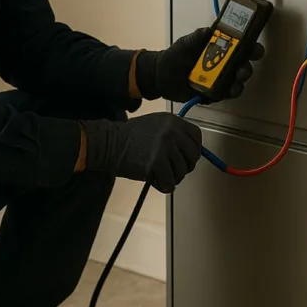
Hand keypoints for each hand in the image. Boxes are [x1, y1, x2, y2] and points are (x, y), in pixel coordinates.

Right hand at [80, 113, 202, 193]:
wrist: (110, 143)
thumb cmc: (128, 136)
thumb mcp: (155, 125)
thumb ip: (172, 133)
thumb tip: (187, 149)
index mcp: (173, 121)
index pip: (196, 136)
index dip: (195, 149)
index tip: (188, 157)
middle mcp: (172, 132)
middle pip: (193, 155)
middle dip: (186, 166)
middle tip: (176, 170)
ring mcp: (165, 147)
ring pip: (182, 170)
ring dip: (174, 177)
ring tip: (163, 176)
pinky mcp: (157, 163)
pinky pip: (170, 181)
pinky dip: (165, 186)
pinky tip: (158, 182)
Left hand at [135, 27, 264, 102]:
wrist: (160, 75)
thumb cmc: (176, 55)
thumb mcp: (186, 42)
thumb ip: (197, 36)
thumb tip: (209, 31)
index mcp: (220, 49)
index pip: (241, 47)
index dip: (251, 47)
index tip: (255, 49)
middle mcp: (224, 64)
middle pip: (243, 65)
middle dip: (247, 67)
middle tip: (243, 69)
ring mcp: (220, 79)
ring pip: (237, 81)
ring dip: (240, 81)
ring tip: (236, 82)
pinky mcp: (215, 92)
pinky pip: (227, 93)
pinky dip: (230, 92)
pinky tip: (229, 91)